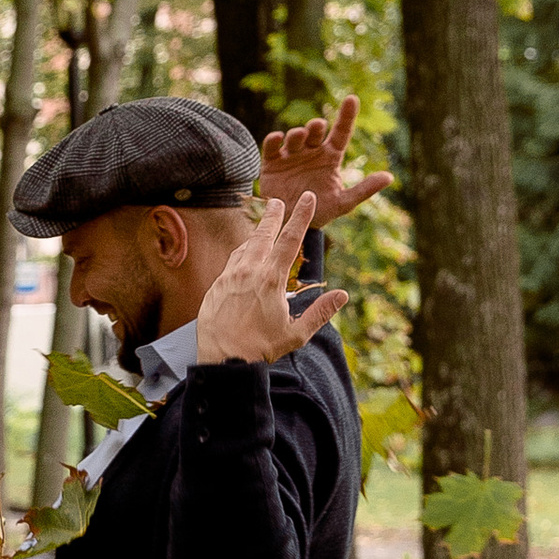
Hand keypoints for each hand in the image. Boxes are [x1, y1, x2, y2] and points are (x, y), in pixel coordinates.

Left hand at [197, 192, 349, 366]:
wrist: (222, 360)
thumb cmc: (261, 349)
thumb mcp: (297, 334)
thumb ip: (320, 312)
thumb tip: (342, 295)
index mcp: (271, 280)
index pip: (290, 240)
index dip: (301, 216)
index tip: (307, 198)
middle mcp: (248, 272)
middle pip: (263, 235)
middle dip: (273, 216)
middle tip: (277, 200)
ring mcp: (229, 277)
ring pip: (244, 247)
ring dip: (256, 235)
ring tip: (264, 228)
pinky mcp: (216, 286)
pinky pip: (231, 263)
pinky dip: (241, 254)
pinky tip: (245, 256)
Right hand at [258, 93, 392, 230]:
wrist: (292, 225)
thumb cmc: (320, 212)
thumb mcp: (344, 202)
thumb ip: (365, 189)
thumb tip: (389, 177)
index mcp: (330, 157)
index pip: (341, 132)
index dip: (347, 115)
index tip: (352, 99)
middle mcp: (311, 152)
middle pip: (315, 132)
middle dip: (316, 126)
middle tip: (317, 126)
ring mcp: (291, 156)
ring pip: (295, 137)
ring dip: (297, 134)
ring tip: (299, 136)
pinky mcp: (272, 163)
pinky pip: (271, 147)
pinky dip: (273, 140)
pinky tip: (277, 138)